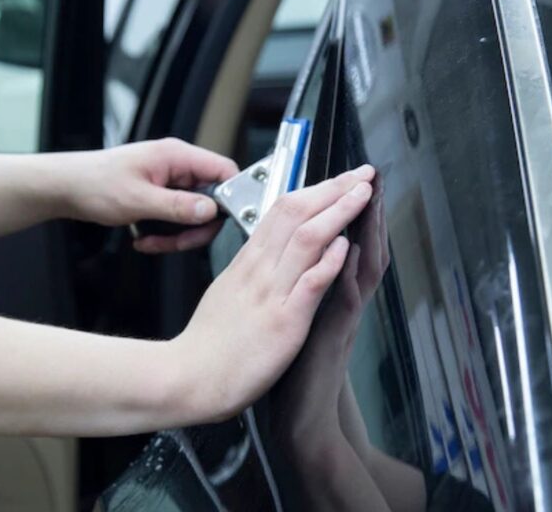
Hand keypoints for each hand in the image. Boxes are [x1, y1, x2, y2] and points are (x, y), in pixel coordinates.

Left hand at [62, 138, 238, 252]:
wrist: (65, 188)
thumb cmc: (94, 183)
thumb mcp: (138, 200)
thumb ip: (178, 206)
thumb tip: (211, 210)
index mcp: (177, 156)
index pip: (224, 170)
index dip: (230, 196)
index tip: (220, 221)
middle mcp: (176, 166)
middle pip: (210, 200)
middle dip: (195, 227)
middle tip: (177, 241)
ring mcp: (168, 181)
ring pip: (192, 213)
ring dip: (176, 234)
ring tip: (152, 241)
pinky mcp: (159, 195)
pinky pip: (175, 218)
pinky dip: (164, 234)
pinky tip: (145, 239)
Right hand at [169, 164, 375, 422]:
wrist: (187, 378)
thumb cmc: (206, 344)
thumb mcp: (225, 291)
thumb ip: (248, 270)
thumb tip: (262, 251)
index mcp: (247, 263)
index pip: (282, 211)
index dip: (315, 190)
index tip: (338, 179)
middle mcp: (259, 270)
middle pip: (297, 213)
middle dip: (334, 188)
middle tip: (361, 173)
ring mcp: (271, 293)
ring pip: (307, 238)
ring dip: (339, 211)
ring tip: (363, 194)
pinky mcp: (283, 322)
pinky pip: (309, 283)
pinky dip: (329, 261)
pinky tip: (346, 246)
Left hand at [274, 174, 388, 448]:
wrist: (299, 416)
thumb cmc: (293, 364)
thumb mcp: (297, 315)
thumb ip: (305, 283)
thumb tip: (302, 255)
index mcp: (326, 291)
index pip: (342, 241)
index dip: (346, 209)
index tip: (349, 177)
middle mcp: (338, 302)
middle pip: (360, 248)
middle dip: (363, 210)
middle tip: (369, 176)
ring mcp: (338, 320)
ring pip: (359, 270)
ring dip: (365, 232)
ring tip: (369, 199)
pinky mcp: (329, 340)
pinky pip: (342, 303)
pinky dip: (345, 275)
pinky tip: (349, 253)